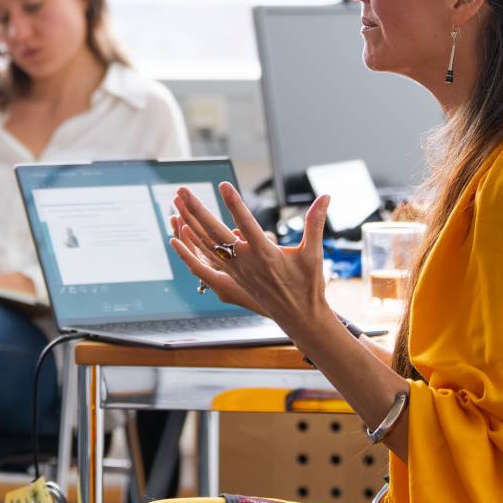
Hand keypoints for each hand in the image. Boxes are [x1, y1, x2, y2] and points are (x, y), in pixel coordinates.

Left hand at [170, 184, 329, 332]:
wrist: (299, 317)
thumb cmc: (308, 285)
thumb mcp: (313, 253)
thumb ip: (315, 223)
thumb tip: (325, 197)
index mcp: (266, 255)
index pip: (247, 224)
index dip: (235, 204)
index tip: (223, 185)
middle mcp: (247, 262)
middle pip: (215, 232)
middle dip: (197, 209)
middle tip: (182, 190)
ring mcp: (236, 270)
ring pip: (206, 243)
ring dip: (189, 222)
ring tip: (177, 202)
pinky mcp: (232, 276)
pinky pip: (205, 258)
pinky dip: (191, 245)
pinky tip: (179, 232)